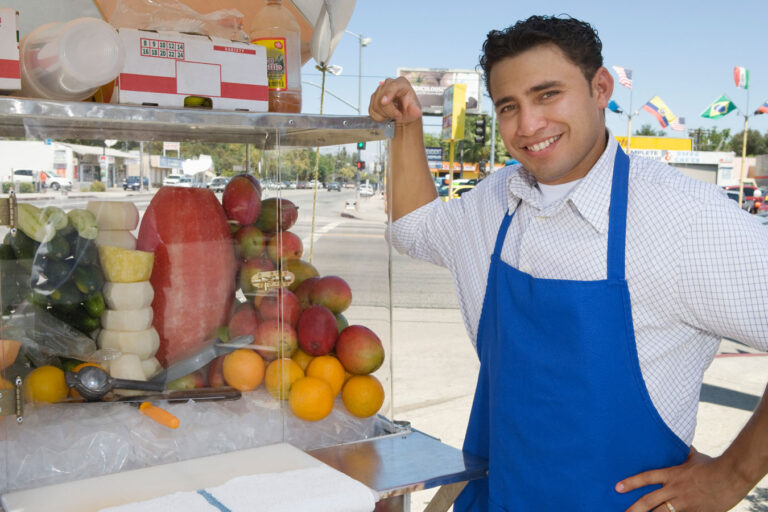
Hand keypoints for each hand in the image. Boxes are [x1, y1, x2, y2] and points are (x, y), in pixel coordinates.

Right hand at [368, 77, 422, 124]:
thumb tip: (417, 111)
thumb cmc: (410, 109)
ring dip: (384, 115)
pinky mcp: (373, 98)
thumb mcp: (415, 110)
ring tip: (393, 114)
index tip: (384, 102)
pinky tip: (386, 115)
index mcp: (401, 83)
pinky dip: (379, 117)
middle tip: (398, 115)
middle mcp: (389, 84)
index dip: (388, 94)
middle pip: (382, 99)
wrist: (404, 113)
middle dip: (389, 112)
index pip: (393, 86)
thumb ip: (416, 110)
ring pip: (376, 106)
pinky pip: (371, 111)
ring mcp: (379, 90)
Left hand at [616, 446, 752, 510]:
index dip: (631, 483)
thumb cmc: (713, 465)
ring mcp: (684, 503)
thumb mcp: (694, 457)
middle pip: (649, 501)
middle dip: (634, 509)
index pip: (646, 478)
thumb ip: (683, 454)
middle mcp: (675, 490)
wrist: (731, 476)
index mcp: (672, 474)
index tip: (617, 488)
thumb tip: (680, 444)